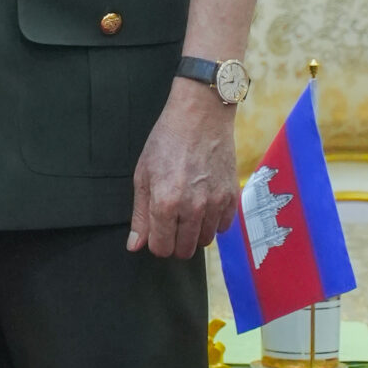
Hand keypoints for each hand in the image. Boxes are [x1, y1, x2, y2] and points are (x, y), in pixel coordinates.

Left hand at [128, 80, 239, 259]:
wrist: (201, 116)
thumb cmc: (167, 141)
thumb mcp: (143, 175)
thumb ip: (140, 214)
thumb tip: (135, 245)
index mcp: (165, 203)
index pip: (161, 248)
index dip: (156, 243)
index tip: (157, 231)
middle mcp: (192, 208)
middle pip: (184, 250)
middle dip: (175, 242)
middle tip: (171, 223)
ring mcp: (215, 203)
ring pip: (204, 241)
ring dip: (194, 233)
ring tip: (187, 211)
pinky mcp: (232, 197)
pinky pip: (223, 227)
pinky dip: (213, 222)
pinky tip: (204, 204)